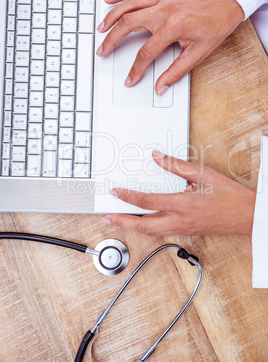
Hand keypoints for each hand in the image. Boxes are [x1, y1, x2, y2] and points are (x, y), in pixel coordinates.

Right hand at [96, 0, 243, 95]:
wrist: (227, 2)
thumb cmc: (216, 24)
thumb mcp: (198, 53)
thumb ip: (176, 72)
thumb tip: (161, 86)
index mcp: (172, 27)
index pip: (146, 53)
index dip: (136, 69)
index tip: (130, 79)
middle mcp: (163, 10)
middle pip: (128, 24)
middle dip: (112, 40)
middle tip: (102, 50)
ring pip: (128, 5)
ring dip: (111, 17)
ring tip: (101, 29)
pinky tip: (111, 0)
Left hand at [102, 151, 255, 235]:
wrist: (245, 215)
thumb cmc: (227, 195)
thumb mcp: (202, 174)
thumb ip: (175, 165)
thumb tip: (157, 157)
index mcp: (181, 204)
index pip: (146, 201)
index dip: (127, 196)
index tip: (116, 192)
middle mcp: (178, 220)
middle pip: (142, 225)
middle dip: (122, 222)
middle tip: (106, 218)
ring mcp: (181, 229)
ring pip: (150, 231)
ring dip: (132, 226)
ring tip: (119, 220)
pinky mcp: (185, 232)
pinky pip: (160, 232)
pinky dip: (146, 228)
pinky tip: (142, 222)